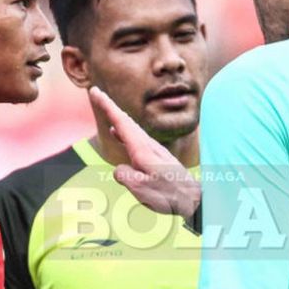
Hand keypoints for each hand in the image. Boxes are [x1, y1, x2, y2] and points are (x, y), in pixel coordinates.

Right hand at [88, 86, 200, 218]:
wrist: (193, 197)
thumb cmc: (169, 194)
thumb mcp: (141, 189)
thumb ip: (125, 176)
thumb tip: (119, 169)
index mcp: (142, 149)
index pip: (120, 121)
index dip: (106, 106)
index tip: (95, 91)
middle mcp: (147, 145)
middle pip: (125, 119)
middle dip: (109, 105)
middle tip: (96, 92)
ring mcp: (152, 149)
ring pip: (130, 127)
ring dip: (115, 116)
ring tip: (105, 108)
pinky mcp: (155, 156)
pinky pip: (134, 137)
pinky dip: (123, 129)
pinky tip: (117, 133)